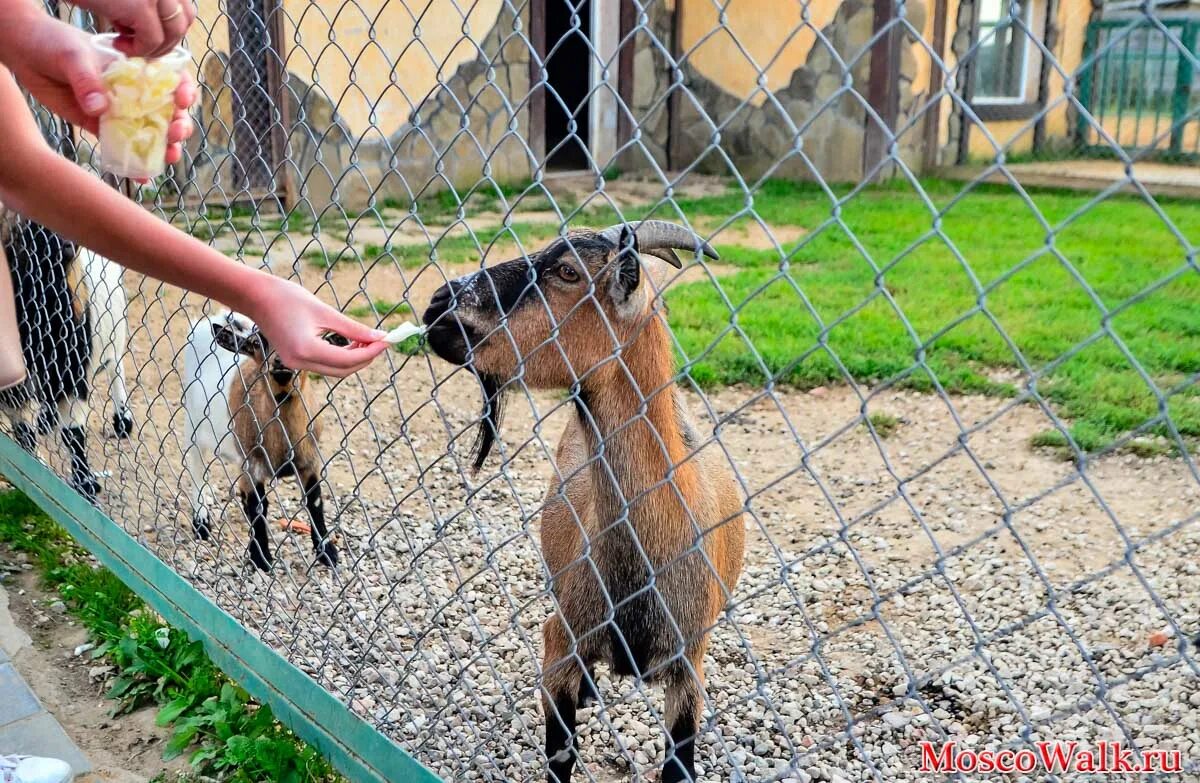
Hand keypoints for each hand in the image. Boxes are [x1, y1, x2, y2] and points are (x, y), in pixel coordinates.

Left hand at [3, 16, 195, 166]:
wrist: (26, 53)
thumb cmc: (55, 44)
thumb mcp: (73, 56)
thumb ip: (87, 80)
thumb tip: (100, 108)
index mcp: (137, 68)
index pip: (172, 79)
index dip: (185, 91)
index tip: (182, 100)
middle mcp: (134, 91)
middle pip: (169, 111)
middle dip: (179, 125)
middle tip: (174, 132)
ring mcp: (120, 111)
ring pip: (152, 132)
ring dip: (165, 147)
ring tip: (168, 156)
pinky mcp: (101, 127)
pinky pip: (123, 147)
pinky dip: (135, 164)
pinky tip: (143, 177)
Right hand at [78, 0, 195, 56]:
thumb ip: (151, 6)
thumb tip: (167, 35)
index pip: (186, 12)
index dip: (170, 29)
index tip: (148, 37)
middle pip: (182, 24)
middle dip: (163, 41)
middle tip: (137, 46)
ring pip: (171, 35)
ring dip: (150, 47)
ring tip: (124, 43)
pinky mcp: (141, 6)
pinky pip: (151, 41)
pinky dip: (136, 50)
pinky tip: (116, 43)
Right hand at [250, 277, 389, 377]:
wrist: (255, 296)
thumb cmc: (287, 297)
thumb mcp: (324, 311)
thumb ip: (352, 327)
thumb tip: (378, 336)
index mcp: (307, 349)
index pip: (348, 360)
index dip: (371, 352)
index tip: (387, 341)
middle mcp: (299, 362)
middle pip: (343, 370)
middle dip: (365, 358)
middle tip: (381, 342)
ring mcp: (294, 364)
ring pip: (334, 370)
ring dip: (354, 359)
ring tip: (368, 340)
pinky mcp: (293, 359)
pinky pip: (323, 364)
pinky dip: (340, 357)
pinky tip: (351, 343)